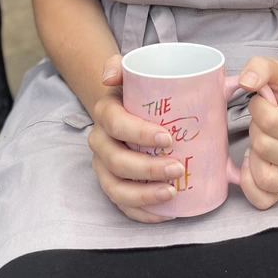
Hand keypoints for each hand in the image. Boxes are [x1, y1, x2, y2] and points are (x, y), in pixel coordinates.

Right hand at [88, 54, 184, 222]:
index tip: (168, 138)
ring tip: (172, 193)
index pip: (116, 123)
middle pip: (116, 161)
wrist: (123, 104)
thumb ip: (131, 65)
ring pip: (116, 188)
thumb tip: (127, 76)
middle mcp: (100, 140)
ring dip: (144, 195)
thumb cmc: (137, 89)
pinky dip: (142, 213)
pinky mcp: (112, 183)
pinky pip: (122, 205)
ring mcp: (104, 165)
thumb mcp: (135, 70)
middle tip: (177, 168)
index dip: (139, 133)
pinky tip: (166, 212)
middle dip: (147, 169)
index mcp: (106, 111)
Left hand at [238, 57, 277, 209]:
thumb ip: (261, 67)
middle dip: (256, 129)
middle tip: (264, 123)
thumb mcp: (276, 71)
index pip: (270, 119)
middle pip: (263, 145)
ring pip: (264, 175)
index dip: (258, 106)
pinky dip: (250, 182)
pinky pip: (262, 199)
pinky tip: (251, 163)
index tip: (264, 102)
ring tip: (261, 142)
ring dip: (254, 155)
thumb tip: (246, 82)